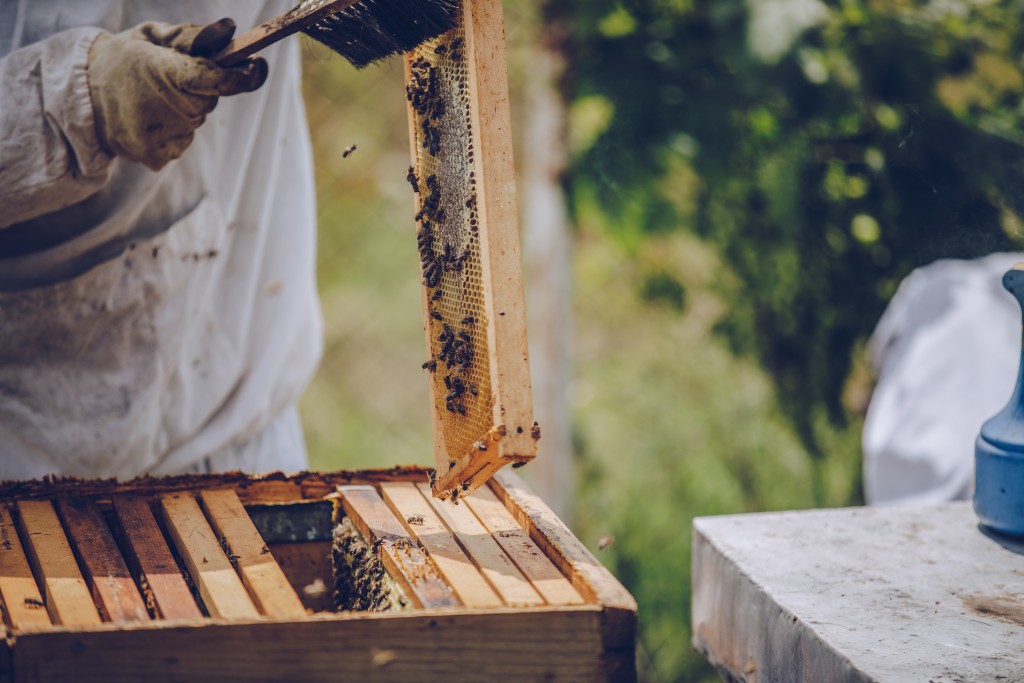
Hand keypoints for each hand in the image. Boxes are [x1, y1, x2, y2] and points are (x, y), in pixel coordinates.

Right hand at [87, 19, 267, 170]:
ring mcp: (160, 137)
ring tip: (150, 100)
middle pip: (208, 100)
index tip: (255, 67)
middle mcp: (163, 108)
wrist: (80, 95)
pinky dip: (171, 130)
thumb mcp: (153, 37)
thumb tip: (231, 29)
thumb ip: (194, 36)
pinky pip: (181, 141)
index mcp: (162, 72)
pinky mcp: (157, 157)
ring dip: (183, 111)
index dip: (238, 77)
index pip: (213, 79)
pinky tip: (148, 119)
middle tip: (168, 80)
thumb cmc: (125, 59)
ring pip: (194, 121)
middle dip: (198, 89)